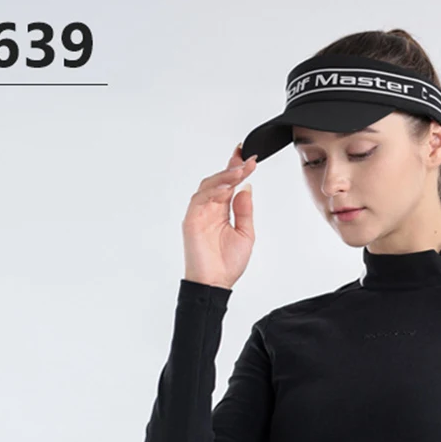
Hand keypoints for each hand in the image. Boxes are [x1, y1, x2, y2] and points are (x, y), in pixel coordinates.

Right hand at [181, 142, 257, 289]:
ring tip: (239, 171)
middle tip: (247, 160)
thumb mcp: (246, 234)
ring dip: (224, 177)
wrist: (215, 283)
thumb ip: (244, 211)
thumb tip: (246, 189)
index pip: (229, 185)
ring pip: (208, 186)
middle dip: (233, 168)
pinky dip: (212, 192)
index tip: (249, 158)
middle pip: (219, 181)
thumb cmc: (227, 264)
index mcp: (222, 212)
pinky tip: (225, 188)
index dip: (237, 170)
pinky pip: (199, 200)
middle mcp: (209, 210)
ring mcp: (199, 214)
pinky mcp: (191, 220)